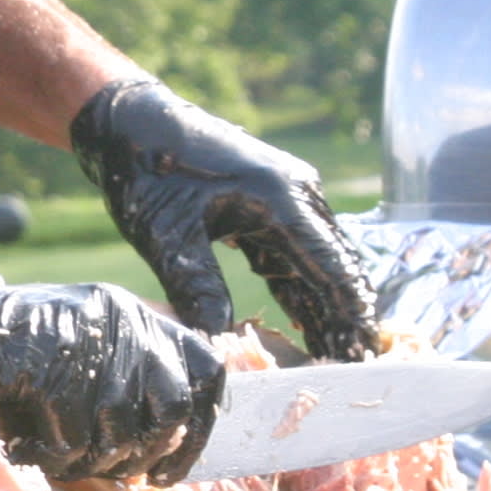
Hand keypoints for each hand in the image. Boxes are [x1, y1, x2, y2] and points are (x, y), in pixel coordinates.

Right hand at [0, 272, 224, 480]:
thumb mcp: (66, 354)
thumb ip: (115, 379)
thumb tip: (168, 439)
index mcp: (126, 313)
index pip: (206, 368)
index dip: (203, 425)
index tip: (175, 465)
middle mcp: (116, 320)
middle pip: (176, 407)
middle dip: (149, 454)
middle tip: (111, 469)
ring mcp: (83, 341)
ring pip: (124, 433)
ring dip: (90, 461)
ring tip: (52, 453)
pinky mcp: (48, 366)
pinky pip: (74, 442)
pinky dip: (49, 459)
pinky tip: (25, 445)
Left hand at [71, 79, 379, 361]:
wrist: (129, 120)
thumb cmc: (147, 169)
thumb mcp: (167, 234)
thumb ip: (197, 286)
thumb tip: (217, 344)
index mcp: (282, 199)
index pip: (333, 269)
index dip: (350, 317)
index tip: (361, 358)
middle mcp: (297, 194)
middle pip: (334, 267)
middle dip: (345, 318)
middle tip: (352, 369)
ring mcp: (285, 195)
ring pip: (316, 261)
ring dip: (323, 306)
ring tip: (332, 356)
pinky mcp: (267, 202)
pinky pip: (293, 253)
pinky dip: (299, 287)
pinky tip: (304, 322)